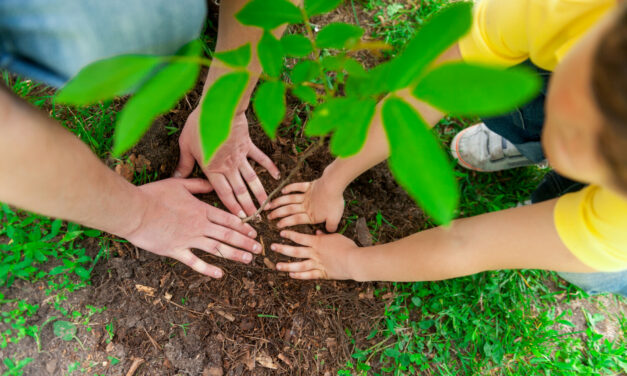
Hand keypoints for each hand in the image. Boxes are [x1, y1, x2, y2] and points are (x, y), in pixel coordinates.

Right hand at [122, 178, 260, 277]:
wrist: (136, 210)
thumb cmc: (154, 195)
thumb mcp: (179, 184)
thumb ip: (198, 185)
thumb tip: (212, 184)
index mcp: (201, 210)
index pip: (228, 219)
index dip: (243, 226)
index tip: (254, 232)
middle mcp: (199, 226)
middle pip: (228, 235)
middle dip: (245, 242)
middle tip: (259, 249)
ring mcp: (189, 239)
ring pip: (217, 249)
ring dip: (234, 254)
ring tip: (248, 260)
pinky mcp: (176, 251)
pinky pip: (195, 262)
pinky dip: (208, 269)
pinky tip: (220, 274)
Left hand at [175, 111, 279, 217]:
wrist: (218, 108)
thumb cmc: (199, 125)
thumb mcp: (186, 145)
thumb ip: (184, 163)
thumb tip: (176, 178)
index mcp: (213, 169)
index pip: (223, 193)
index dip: (231, 206)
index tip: (239, 218)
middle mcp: (229, 166)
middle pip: (239, 190)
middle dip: (247, 205)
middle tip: (255, 217)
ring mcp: (241, 157)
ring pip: (251, 179)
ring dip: (258, 193)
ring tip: (265, 205)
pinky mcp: (248, 146)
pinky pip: (260, 158)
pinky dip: (269, 167)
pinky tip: (276, 176)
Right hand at [267, 179, 344, 230]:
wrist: (334, 186)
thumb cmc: (334, 203)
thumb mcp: (335, 219)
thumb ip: (330, 227)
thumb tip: (329, 232)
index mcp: (311, 215)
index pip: (295, 220)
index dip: (286, 223)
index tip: (277, 225)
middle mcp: (305, 206)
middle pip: (289, 210)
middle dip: (277, 213)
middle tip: (268, 216)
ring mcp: (306, 195)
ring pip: (289, 199)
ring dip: (278, 202)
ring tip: (269, 205)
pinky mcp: (309, 186)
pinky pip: (297, 187)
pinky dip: (289, 188)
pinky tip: (282, 191)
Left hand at [271, 230, 357, 279]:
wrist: (354, 261)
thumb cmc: (347, 246)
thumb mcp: (336, 236)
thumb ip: (325, 235)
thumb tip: (317, 232)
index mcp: (317, 242)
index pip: (300, 237)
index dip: (290, 235)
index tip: (281, 233)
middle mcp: (314, 253)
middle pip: (295, 250)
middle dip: (282, 249)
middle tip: (272, 247)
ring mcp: (317, 264)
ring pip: (299, 265)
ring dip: (287, 265)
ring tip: (277, 266)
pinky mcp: (322, 274)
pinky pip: (308, 275)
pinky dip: (299, 275)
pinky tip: (291, 275)